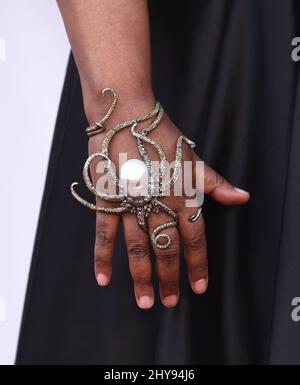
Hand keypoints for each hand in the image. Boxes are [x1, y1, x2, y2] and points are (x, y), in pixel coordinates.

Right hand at [85, 93, 249, 308]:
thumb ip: (216, 183)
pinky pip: (104, 233)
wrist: (126, 115)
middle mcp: (158, 203)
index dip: (197, 264)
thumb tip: (243, 197)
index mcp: (182, 195)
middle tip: (170, 302)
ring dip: (141, 277)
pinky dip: (103, 257)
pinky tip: (104, 279)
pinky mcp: (107, 199)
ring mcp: (130, 203)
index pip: (194, 238)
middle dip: (169, 278)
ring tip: (144, 302)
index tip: (199, 287)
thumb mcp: (193, 158)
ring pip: (137, 248)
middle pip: (165, 248)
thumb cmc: (161, 135)